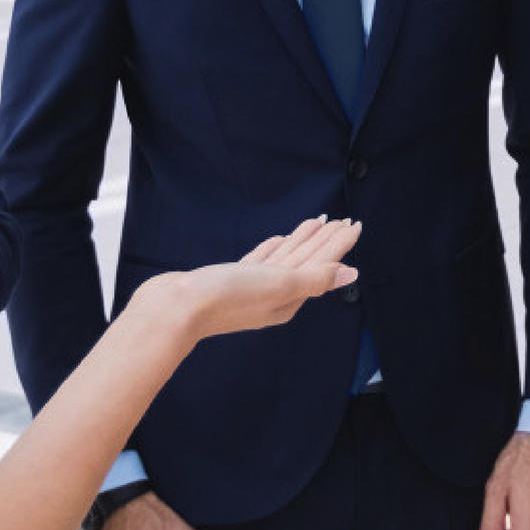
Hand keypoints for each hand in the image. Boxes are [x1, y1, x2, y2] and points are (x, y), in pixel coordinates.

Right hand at [137, 218, 361, 343]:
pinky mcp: (231, 280)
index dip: (338, 244)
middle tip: (342, 219)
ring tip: (317, 222)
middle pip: (306, 261)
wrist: (176, 309)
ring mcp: (252, 287)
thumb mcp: (278, 285)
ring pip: (285, 259)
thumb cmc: (227, 297)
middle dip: (325, 241)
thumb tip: (351, 274)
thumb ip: (315, 278)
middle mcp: (274, 294)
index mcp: (289, 297)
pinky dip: (272, 249)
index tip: (354, 224)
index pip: (321, 265)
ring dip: (302, 241)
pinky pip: (260, 262)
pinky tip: (278, 240)